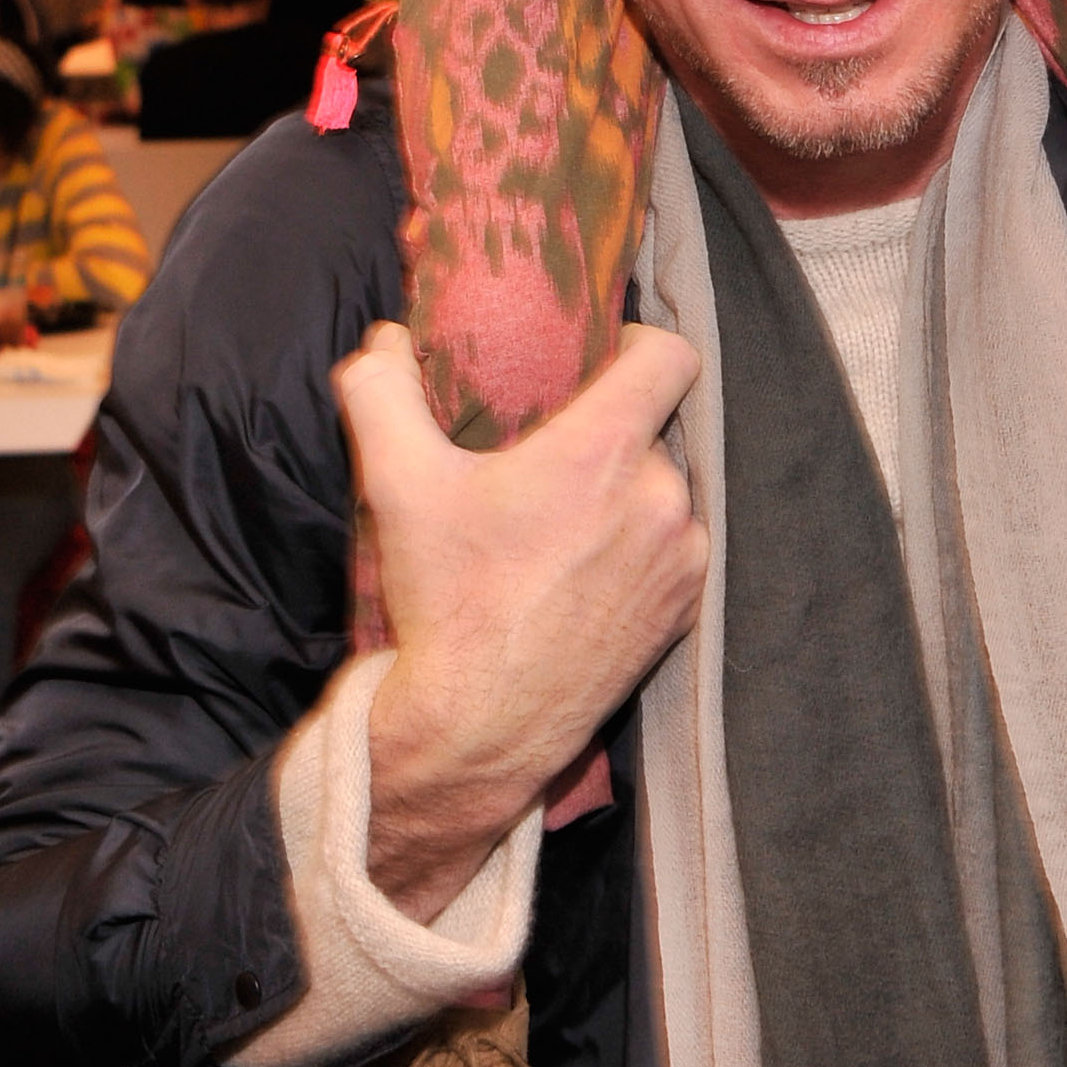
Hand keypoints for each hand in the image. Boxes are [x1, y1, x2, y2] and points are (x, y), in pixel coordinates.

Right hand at [338, 319, 707, 916]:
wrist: (480, 725)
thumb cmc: (446, 600)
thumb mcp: (397, 485)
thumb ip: (380, 392)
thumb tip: (385, 340)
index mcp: (606, 452)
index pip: (671, 356)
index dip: (639, 344)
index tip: (598, 362)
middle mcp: (662, 497)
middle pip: (654, 429)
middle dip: (609, 436)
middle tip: (551, 459)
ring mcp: (682, 558)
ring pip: (665, 492)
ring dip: (628, 496)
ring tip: (566, 524)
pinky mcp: (685, 609)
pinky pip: (675, 551)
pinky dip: (641, 550)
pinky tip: (586, 572)